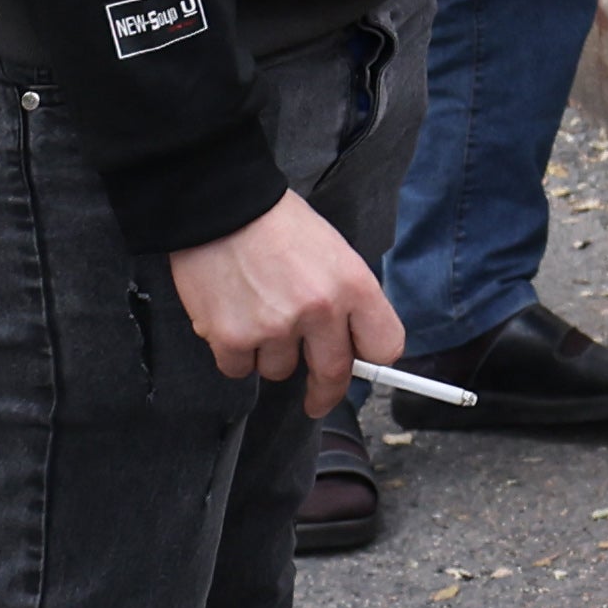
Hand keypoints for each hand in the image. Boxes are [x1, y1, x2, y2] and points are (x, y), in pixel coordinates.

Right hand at [163, 191, 401, 412]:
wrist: (222, 208)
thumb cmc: (278, 226)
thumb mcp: (334, 252)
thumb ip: (347, 298)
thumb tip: (352, 341)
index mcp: (353, 285)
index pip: (385, 346)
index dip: (372, 360)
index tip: (361, 367)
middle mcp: (319, 310)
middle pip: (333, 374)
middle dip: (324, 392)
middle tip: (317, 399)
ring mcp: (275, 327)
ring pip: (280, 371)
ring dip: (271, 354)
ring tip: (259, 314)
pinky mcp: (232, 338)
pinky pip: (239, 370)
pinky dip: (235, 354)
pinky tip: (233, 320)